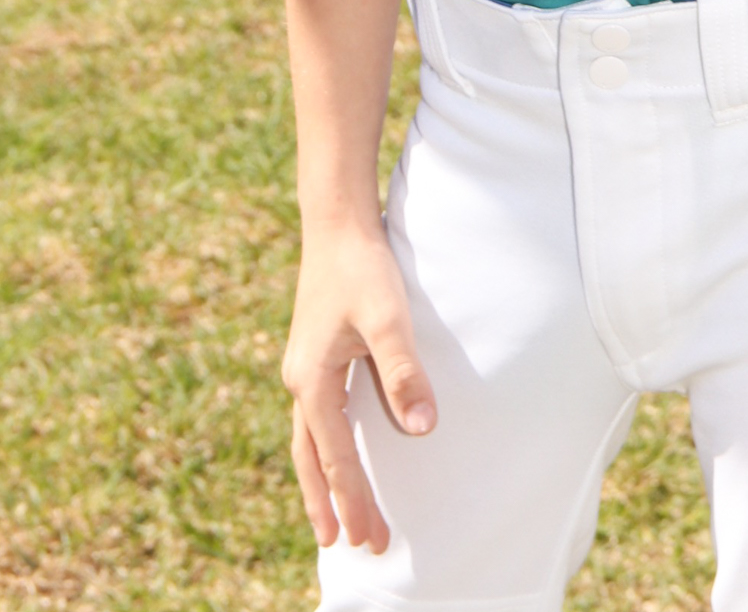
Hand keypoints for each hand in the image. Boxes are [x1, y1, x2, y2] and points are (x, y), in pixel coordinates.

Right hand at [284, 219, 435, 553]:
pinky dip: (323, 449)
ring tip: (333, 522)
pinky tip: (337, 454)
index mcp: (312, 382)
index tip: (367, 539)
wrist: (336, 223)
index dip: (354, 499)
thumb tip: (422, 430)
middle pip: (312, 460)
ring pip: (308, 442)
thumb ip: (403, 373)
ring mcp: (304, 369)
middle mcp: (301, 382)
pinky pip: (316, 418)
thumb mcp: (388, 317)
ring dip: (323, 482)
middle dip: (332, 505)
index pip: (335, 457)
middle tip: (351, 548)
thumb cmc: (363, 268)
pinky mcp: (315, 355)